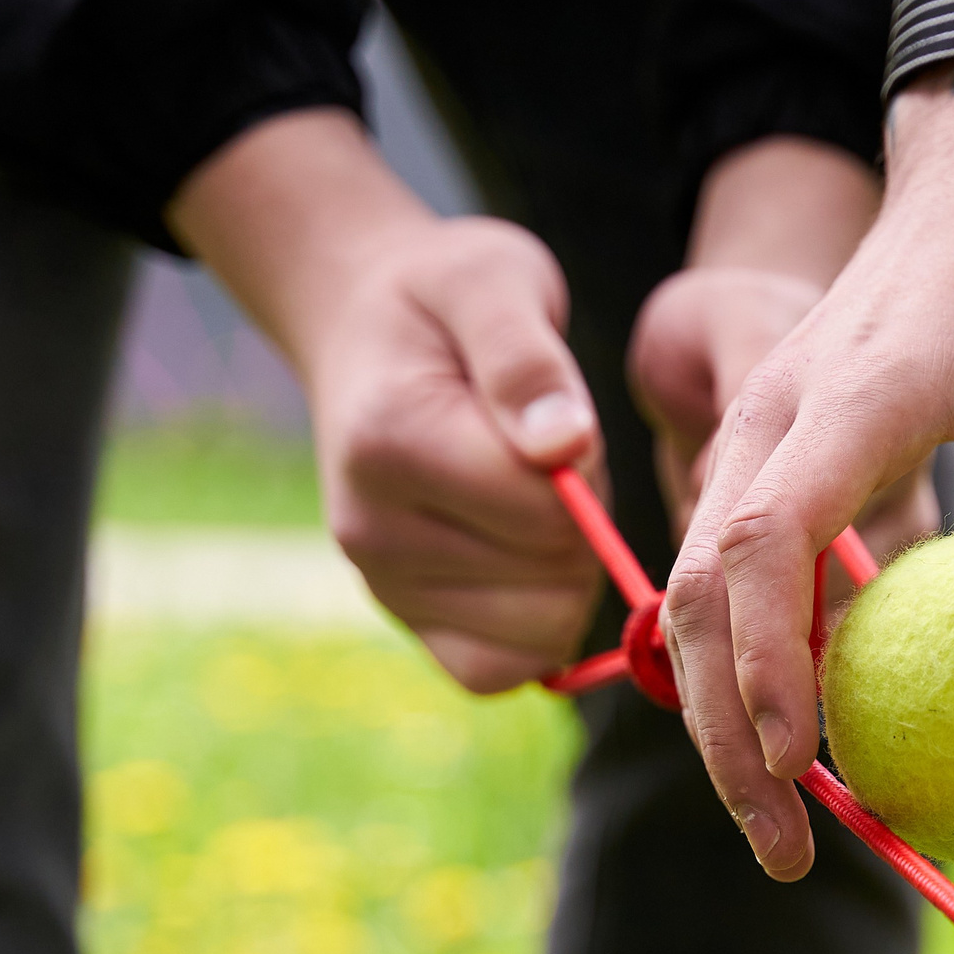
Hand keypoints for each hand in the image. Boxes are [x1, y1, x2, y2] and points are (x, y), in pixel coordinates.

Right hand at [168, 110, 604, 692]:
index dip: (586, 468)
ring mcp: (383, 584)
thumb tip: (564, 447)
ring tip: (528, 496)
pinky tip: (527, 562)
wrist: (367, 327)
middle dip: (580, 521)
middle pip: (553, 575)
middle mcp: (372, 530)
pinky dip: (536, 629)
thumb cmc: (446, 299)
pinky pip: (498, 671)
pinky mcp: (404, 620)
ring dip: (566, 570)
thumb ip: (526, 359)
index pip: (549, 512)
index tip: (556, 419)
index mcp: (393, 443)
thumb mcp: (492, 283)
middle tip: (544, 455)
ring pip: (541, 631)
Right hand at [661, 55, 953, 881]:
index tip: (806, 767)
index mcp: (857, 397)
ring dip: (718, 710)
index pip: (770, 542)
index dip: (768, 663)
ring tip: (789, 819)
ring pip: (692, 587)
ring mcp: (754, 425)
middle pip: (700, 590)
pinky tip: (802, 736)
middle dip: (721, 734)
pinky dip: (744, 658)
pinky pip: (725, 567)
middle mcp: (776, 412)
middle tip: (789, 851)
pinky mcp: (760, 442)